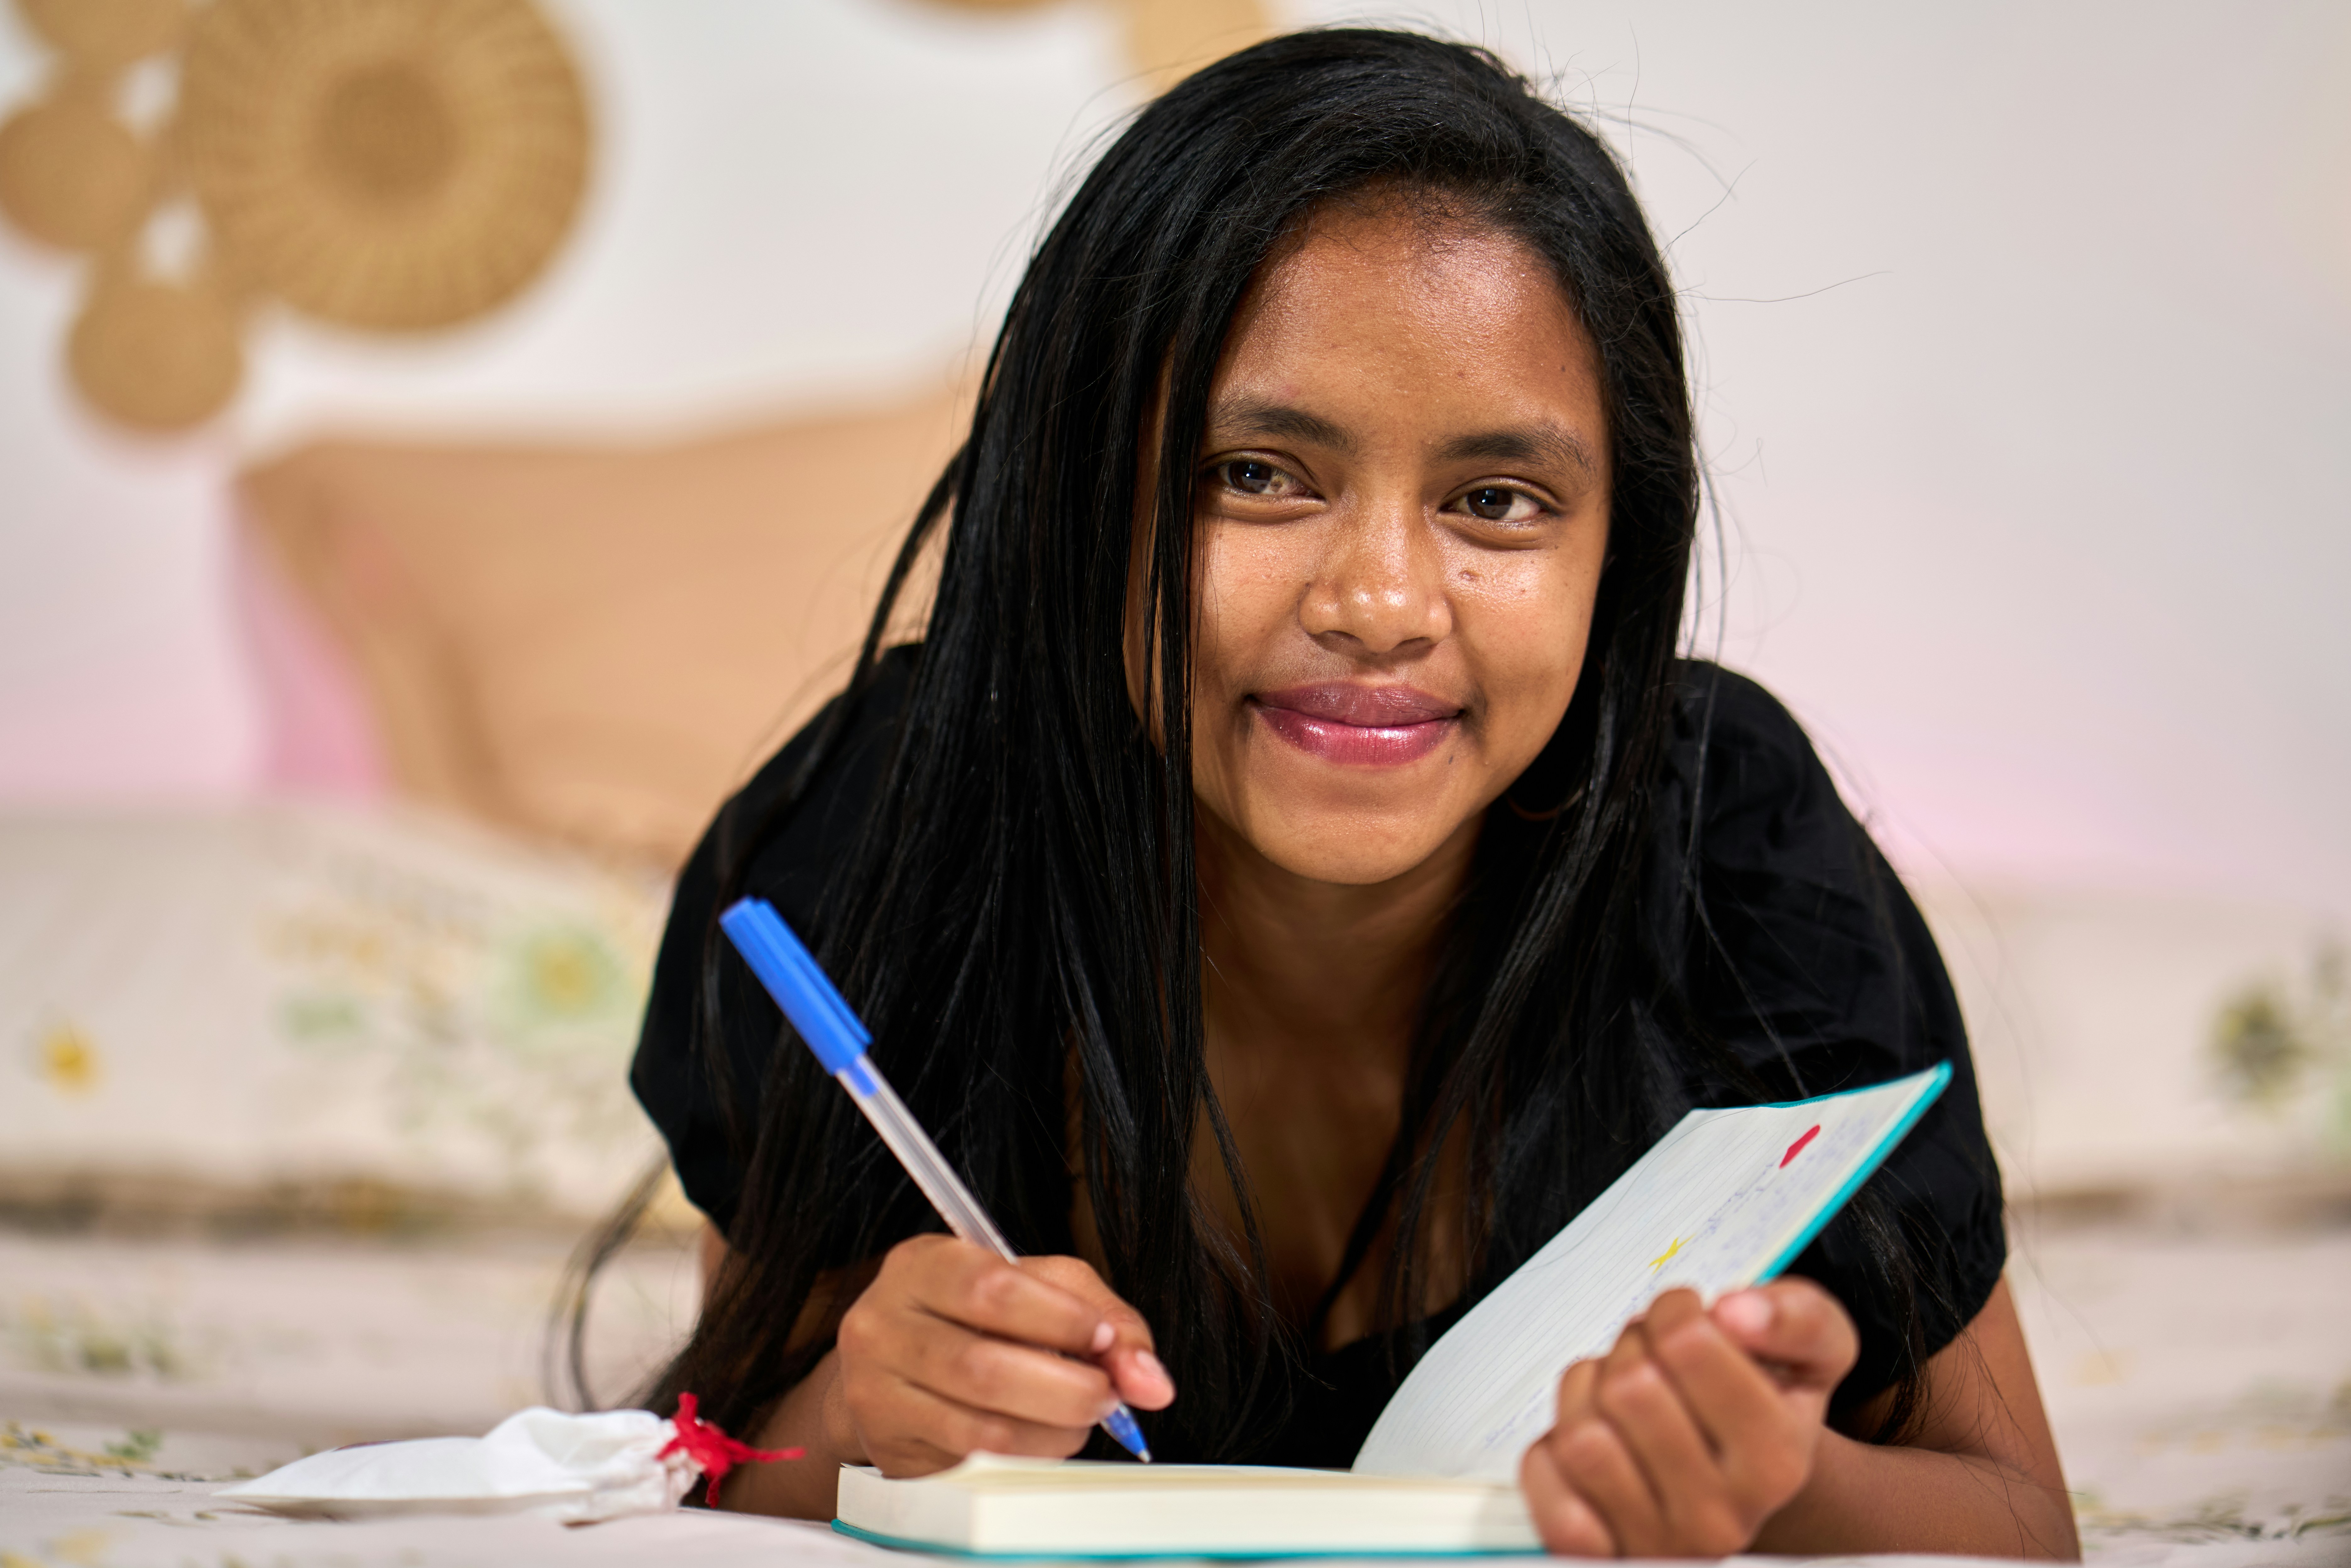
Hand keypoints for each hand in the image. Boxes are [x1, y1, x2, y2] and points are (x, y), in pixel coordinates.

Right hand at [828, 1234, 1174, 1477]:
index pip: (992, 1290)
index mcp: (921, 1266)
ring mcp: (877, 1395)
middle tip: (1107, 1393)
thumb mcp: (1039, 1286)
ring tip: (1082, 1416)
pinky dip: (1028, 1460)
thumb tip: (1151, 1381)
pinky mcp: (891, 1452)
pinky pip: (974, 1468)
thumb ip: (1103, 1317)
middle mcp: (883, 1327)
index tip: (1103, 1335)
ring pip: (983, 1431)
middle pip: (986, 1369)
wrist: (895, 1361)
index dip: (1061, 1318)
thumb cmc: (975, 1314)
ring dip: (1055, 1432)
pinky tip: (1044, 1439)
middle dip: (1069, 1389)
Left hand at [1519, 1279, 1857, 1556]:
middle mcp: (1719, 1517)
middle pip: (1630, 1384)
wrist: (1736, 1482)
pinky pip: (1545, 1472)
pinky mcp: (1594, 1553)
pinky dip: (1551, 1444)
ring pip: (1582, 1433)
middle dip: (1632, 1347)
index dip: (1674, 1310)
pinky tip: (1596, 1439)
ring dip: (1590, 1392)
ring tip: (1623, 1398)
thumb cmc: (1763, 1407)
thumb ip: (1796, 1318)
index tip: (1683, 1316)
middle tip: (1653, 1357)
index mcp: (1777, 1462)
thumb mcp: (1812, 1355)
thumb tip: (1736, 1312)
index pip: (1689, 1344)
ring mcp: (1655, 1543)